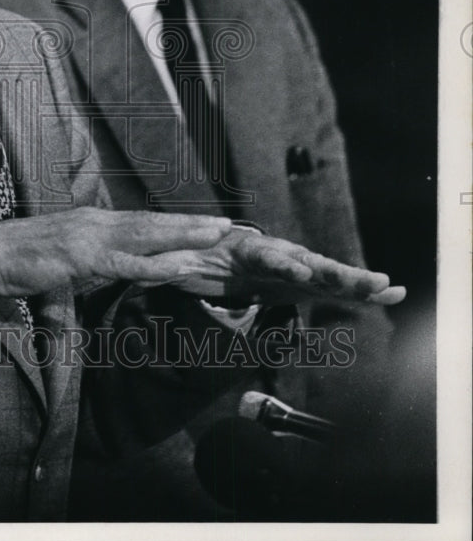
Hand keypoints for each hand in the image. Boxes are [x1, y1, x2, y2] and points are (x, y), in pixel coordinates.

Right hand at [0, 209, 231, 295]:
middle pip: (153, 223)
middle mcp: (96, 223)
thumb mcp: (64, 261)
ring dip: (184, 236)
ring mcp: (90, 237)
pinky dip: (155, 264)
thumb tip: (109, 270)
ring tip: (217, 236)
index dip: (176, 224)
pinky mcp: (81, 258)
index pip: (143, 222)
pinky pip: (125, 263)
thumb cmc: (21, 261)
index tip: (206, 225)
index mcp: (94, 224)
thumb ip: (90, 265)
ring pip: (147, 236)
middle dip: (191, 224)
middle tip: (229, 224)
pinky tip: (180, 264)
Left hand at [156, 226, 406, 306]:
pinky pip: (332, 286)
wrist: (210, 250)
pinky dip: (359, 290)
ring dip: (356, 281)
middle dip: (335, 273)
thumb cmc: (194, 253)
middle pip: (307, 263)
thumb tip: (150, 269)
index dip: (283, 265)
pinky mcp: (301, 281)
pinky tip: (391, 293)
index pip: (265, 255)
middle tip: (365, 280)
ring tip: (388, 288)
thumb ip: (168, 263)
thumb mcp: (176, 258)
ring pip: (326, 273)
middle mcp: (274, 253)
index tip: (299, 274)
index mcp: (245, 246)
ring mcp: (292, 266)